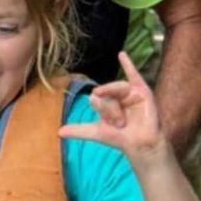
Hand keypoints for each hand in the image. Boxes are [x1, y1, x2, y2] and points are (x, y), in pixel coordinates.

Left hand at [58, 52, 170, 166]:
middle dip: (111, 109)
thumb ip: (79, 130)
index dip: (102, 110)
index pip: (95, 98)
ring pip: (117, 89)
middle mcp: (114, 96)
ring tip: (121, 118)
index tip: (111, 124)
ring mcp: (128, 92)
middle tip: (119, 123)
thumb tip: (59, 132)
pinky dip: (128, 64)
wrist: (140, 145)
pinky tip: (121, 55)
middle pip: (106, 93)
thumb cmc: (119, 138)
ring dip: (118, 103)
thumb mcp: (97, 133)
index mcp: (103, 103)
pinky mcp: (142, 91)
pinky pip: (134, 75)